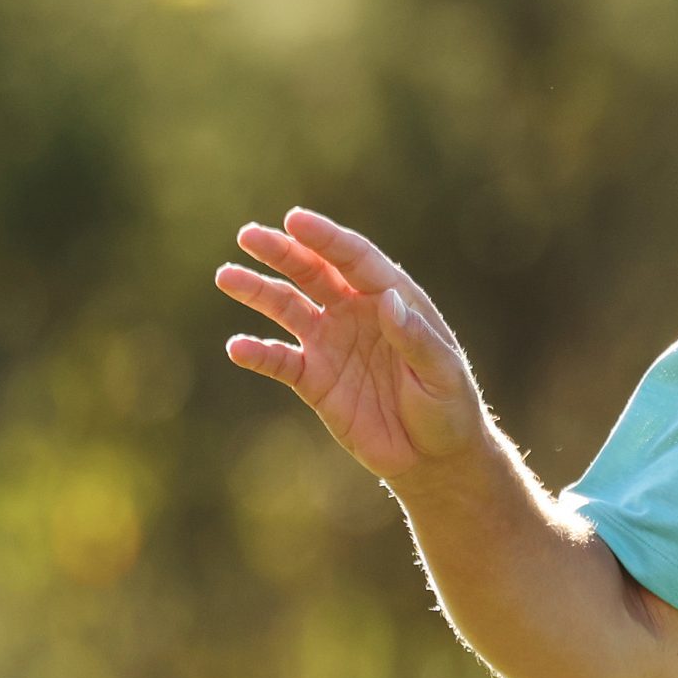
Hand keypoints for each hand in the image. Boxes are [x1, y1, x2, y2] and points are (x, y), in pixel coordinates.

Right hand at [216, 207, 486, 482]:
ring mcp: (332, 344)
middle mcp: (356, 313)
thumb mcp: (442, 372)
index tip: (295, 220)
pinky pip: (279, 360)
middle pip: (313, 272)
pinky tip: (237, 347)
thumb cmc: (449, 407)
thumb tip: (389, 301)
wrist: (434, 457)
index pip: (354, 259)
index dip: (326, 238)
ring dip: (257, 291)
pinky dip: (257, 352)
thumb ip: (415, 338)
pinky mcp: (314, 379)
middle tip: (248, 236)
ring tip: (227, 276)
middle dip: (282, 252)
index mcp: (393, 300)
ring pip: (287, 308)